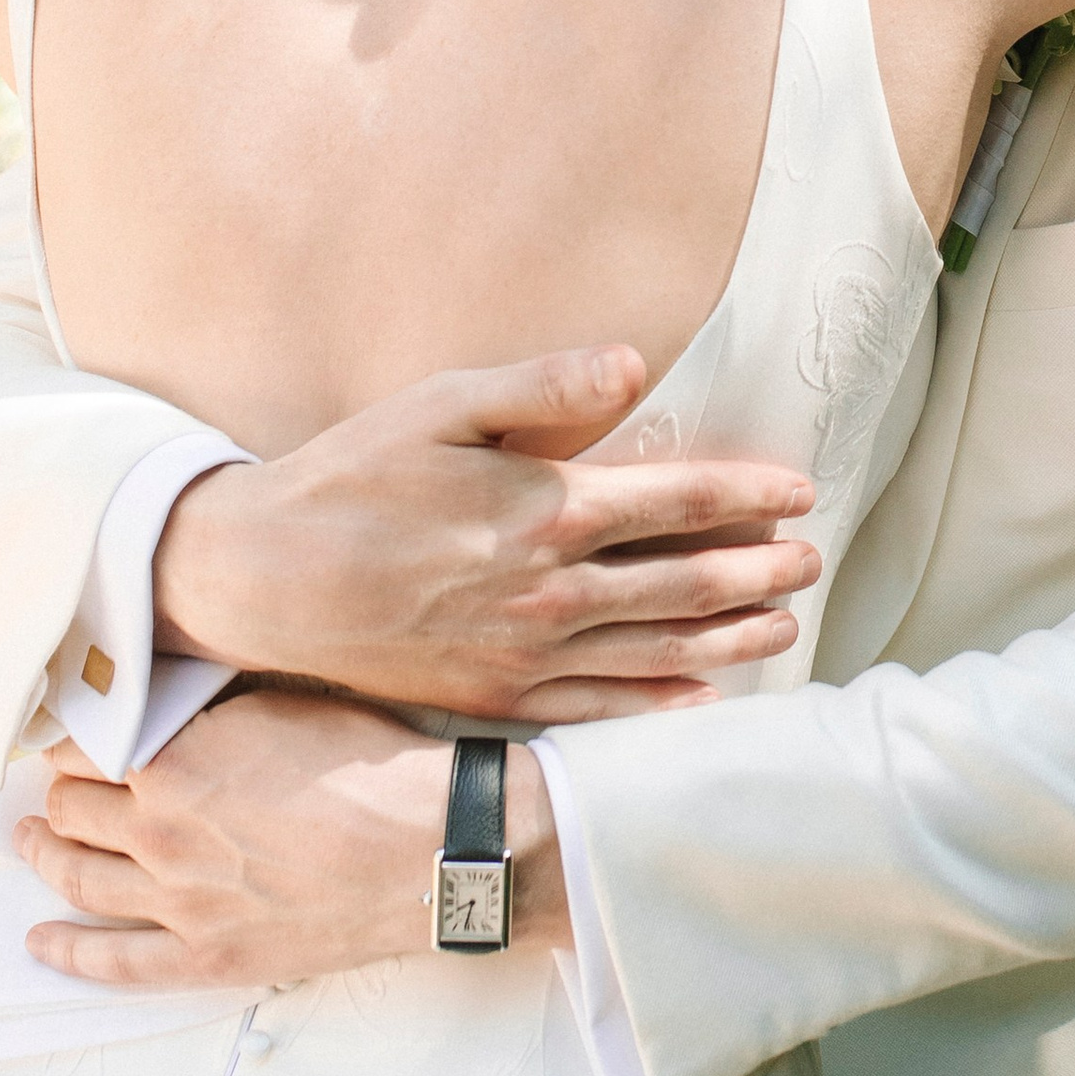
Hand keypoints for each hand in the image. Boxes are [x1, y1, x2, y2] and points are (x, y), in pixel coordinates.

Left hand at [14, 690, 564, 990]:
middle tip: (51, 786)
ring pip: (78, 876)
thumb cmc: (372, 765)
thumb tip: (168, 698)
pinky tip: (39, 940)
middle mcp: (159, 830)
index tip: (69, 735)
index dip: (71, 738)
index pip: (85, 745)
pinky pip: (115, 963)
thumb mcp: (284, 703)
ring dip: (44, 855)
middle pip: (72, 809)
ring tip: (30, 841)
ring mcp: (178, 900)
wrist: (430, 849)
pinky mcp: (207, 955)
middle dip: (56, 793)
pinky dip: (67, 952)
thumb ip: (211, 707)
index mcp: (174, 761)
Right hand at [154, 346, 819, 722]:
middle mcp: (549, 592)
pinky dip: (659, 705)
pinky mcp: (496, 697)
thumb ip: (542, 387)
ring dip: (730, 638)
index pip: (675, 502)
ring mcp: (525, 654)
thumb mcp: (438, 406)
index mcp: (544, 511)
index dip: (747, 497)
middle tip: (812, 565)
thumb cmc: (349, 479)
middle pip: (684, 584)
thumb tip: (631, 367)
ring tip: (784, 628)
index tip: (801, 493)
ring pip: (657, 652)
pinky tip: (699, 699)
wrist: (262, 580)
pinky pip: (599, 708)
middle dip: (758, 572)